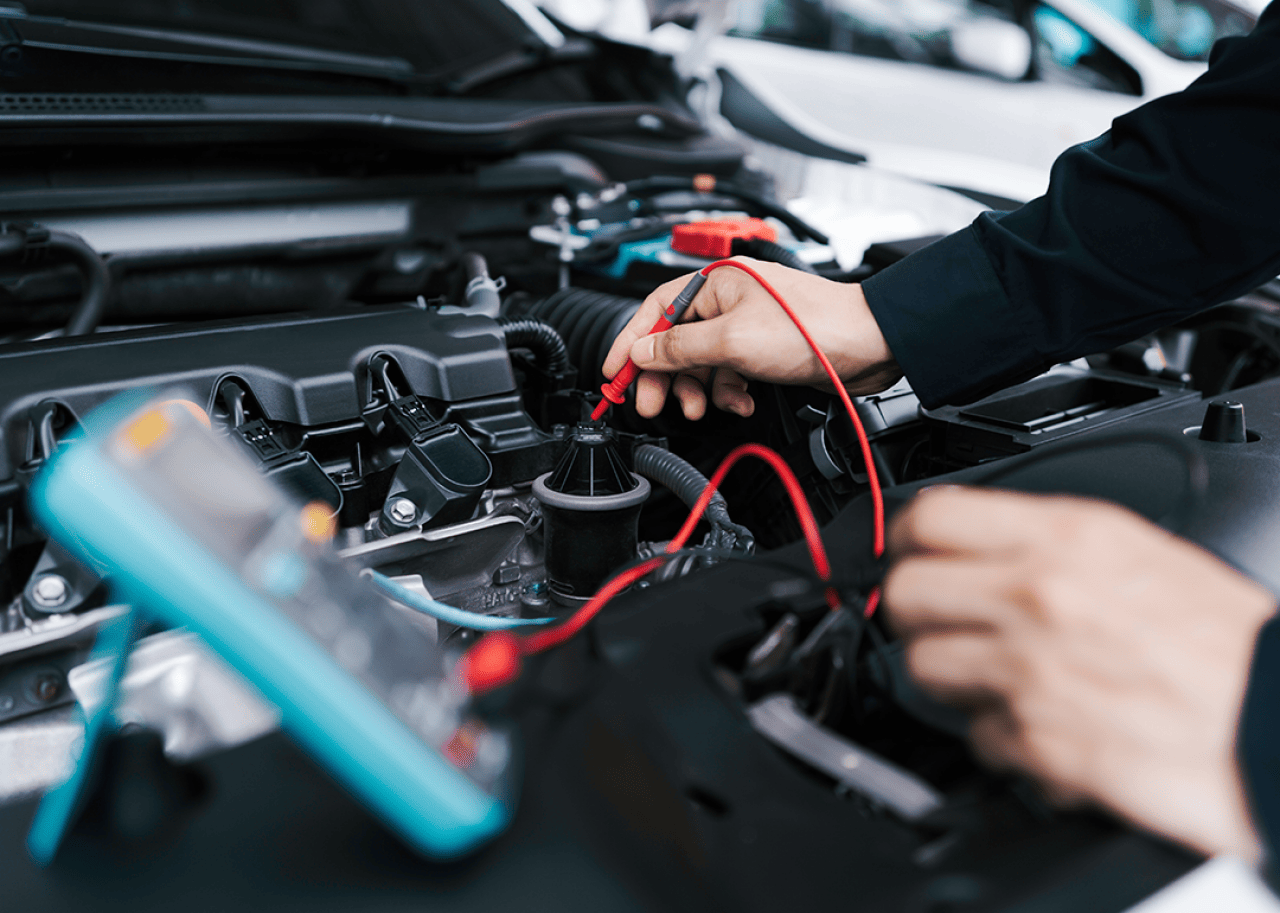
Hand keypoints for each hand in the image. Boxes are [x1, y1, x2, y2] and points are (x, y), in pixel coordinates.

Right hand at [600, 257, 899, 419]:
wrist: (868, 345)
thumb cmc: (812, 328)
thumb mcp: (731, 341)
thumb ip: (679, 348)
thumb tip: (641, 353)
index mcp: (715, 282)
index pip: (655, 309)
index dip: (630, 341)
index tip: (613, 372)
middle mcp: (728, 300)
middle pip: (675, 340)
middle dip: (663, 376)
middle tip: (651, 403)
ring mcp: (745, 325)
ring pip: (701, 361)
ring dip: (698, 389)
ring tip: (700, 408)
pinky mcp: (763, 349)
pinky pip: (728, 372)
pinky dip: (729, 391)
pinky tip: (740, 401)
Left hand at [881, 486, 1276, 861]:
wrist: (1277, 725)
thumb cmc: (1230, 647)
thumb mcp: (1143, 552)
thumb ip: (1052, 543)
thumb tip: (983, 542)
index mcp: (1067, 538)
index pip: (930, 516)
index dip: (907, 539)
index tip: (909, 554)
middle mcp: (1037, 596)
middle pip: (903, 593)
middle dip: (914, 612)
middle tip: (941, 621)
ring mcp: (1028, 670)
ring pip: (922, 667)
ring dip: (949, 677)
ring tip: (995, 678)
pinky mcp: (1033, 740)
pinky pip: (973, 734)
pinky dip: (997, 736)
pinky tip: (1039, 723)